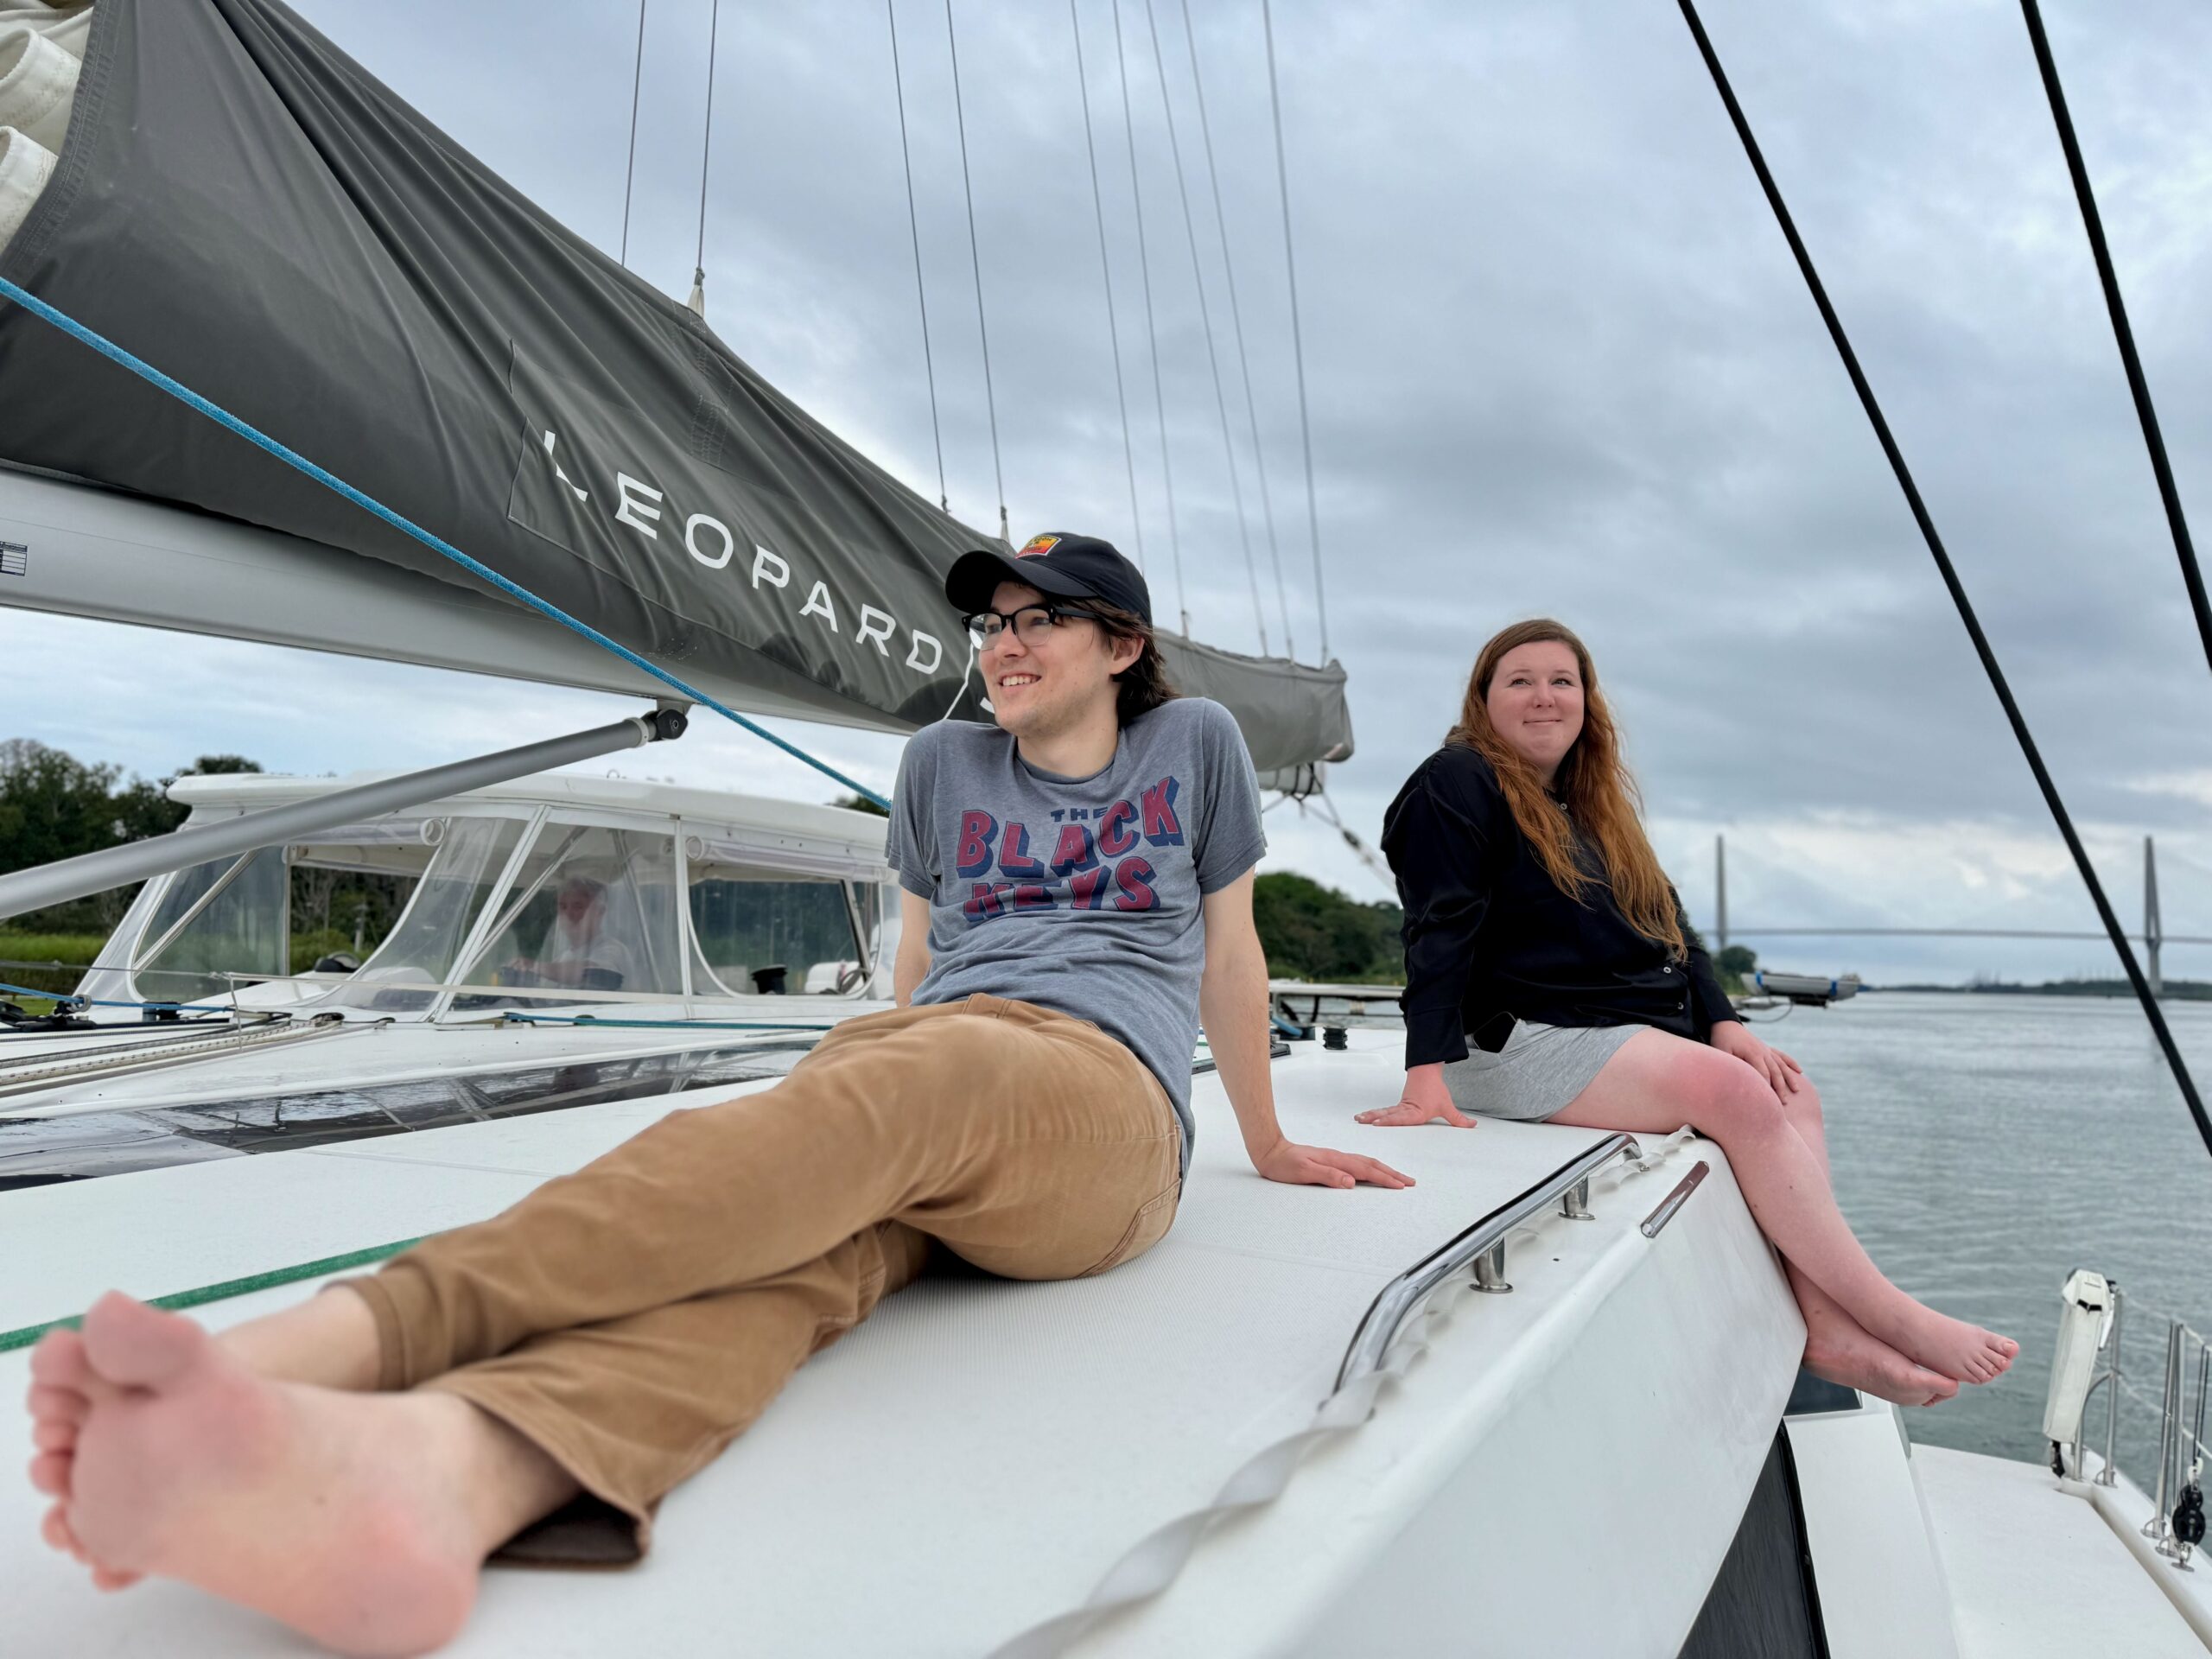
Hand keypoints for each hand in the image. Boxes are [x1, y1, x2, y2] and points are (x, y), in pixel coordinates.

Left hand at [1250, 1136, 1413, 1189]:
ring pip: (1366, 1163)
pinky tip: (1372, 1172)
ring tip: (1397, 1177)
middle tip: (1409, 1182)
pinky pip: (1357, 1163)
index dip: (1385, 1179)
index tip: (1401, 1186)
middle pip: (1372, 1164)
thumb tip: (1351, 1182)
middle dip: (1392, 1174)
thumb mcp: (1304, 1172)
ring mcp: (1335, 1158)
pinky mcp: (1331, 1160)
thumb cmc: (1283, 1164)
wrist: (1270, 1151)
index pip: (1366, 1171)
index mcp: (1336, 1160)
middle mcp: (1338, 1157)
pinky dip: (1371, 1168)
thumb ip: (1328, 1176)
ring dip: (1384, 1170)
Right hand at [1355, 1066, 1474, 1128]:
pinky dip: (1373, 1113)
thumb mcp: (1447, 1106)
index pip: (1401, 1118)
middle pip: (1388, 1115)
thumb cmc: (1435, 1090)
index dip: (1389, 1121)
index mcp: (1416, 1112)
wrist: (1427, 1073)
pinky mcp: (1397, 1106)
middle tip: (1363, 1122)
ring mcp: (1399, 1107)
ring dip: (1370, 1115)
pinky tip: (1363, 1117)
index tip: (1378, 1123)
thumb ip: (1458, 1119)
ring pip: (1383, 1111)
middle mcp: (1405, 1110)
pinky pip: (1383, 1110)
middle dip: (1375, 1119)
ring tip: (1358, 1119)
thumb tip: (1472, 1125)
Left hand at [1712, 1021, 1802, 1100]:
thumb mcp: (1722, 1052)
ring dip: (1789, 1078)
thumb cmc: (1722, 1040)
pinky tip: (1799, 1071)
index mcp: (1753, 1054)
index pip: (1763, 1074)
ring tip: (1796, 1090)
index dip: (1767, 1088)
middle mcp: (1763, 1052)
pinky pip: (1782, 1056)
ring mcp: (1766, 1049)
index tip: (1770, 1102)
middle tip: (1784, 1103)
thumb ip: (1731, 1066)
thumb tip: (1735, 1080)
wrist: (1725, 1024)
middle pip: (1775, 1072)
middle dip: (1780, 1088)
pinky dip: (1791, 1063)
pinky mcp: (1766, 1048)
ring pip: (1781, 1066)